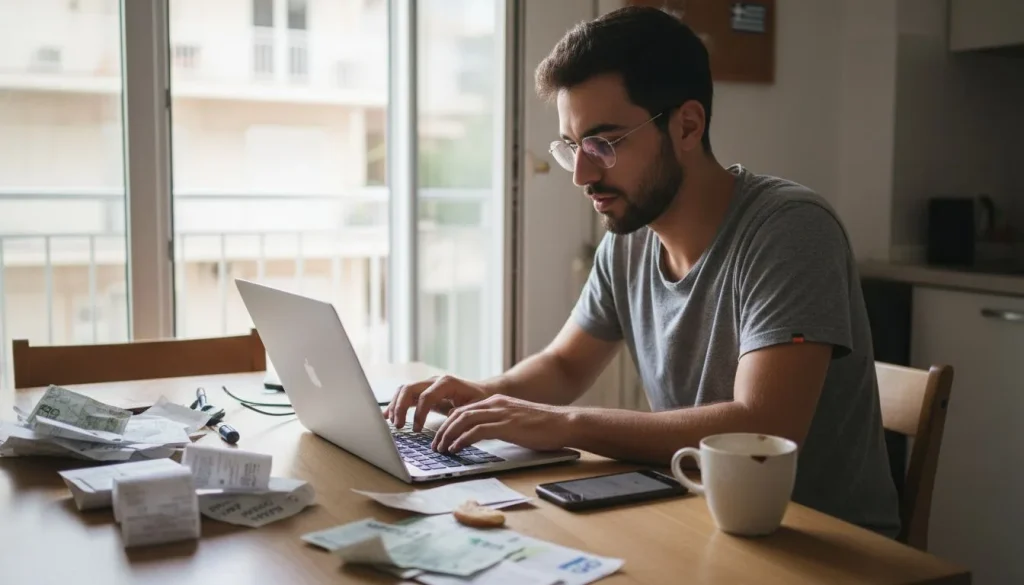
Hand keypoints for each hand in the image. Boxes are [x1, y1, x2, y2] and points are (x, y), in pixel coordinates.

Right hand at [384, 375, 490, 431]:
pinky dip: (396, 404)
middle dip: (400, 407)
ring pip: (404, 390)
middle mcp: (434, 381)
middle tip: (399, 426)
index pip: (426, 396)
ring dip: (396, 406)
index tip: (417, 430)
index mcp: (446, 383)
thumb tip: (449, 418)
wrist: (483, 392)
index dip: (419, 413)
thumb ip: (462, 412)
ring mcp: (427, 385)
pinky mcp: (423, 392)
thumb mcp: (475, 407)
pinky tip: (387, 416)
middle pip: (409, 389)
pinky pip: (406, 395)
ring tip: (394, 424)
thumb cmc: (479, 400)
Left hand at [432, 394, 572, 452]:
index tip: (441, 437)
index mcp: (497, 402)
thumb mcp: (516, 421)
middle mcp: (496, 404)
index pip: (464, 410)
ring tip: (441, 449)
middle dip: (444, 430)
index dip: (449, 424)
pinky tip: (456, 449)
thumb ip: (500, 424)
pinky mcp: (506, 425)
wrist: (565, 423)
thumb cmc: (544, 426)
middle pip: (459, 414)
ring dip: (449, 435)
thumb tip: (485, 437)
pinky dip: (463, 440)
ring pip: (464, 420)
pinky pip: (477, 431)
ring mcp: (501, 413)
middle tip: (435, 446)